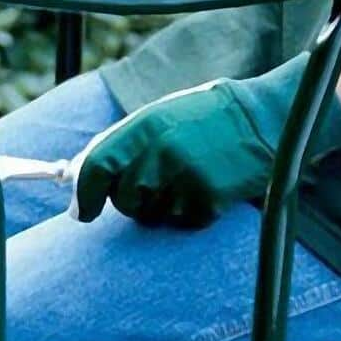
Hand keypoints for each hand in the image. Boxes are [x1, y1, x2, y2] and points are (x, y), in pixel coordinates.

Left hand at [72, 53, 340, 227]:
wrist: (263, 120)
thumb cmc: (202, 119)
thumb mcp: (158, 118)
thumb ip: (119, 145)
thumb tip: (77, 180)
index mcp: (144, 126)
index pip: (96, 168)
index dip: (84, 195)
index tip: (82, 213)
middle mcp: (161, 152)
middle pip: (123, 200)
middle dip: (131, 201)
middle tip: (155, 183)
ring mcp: (185, 177)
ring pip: (152, 216)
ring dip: (161, 207)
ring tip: (186, 177)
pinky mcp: (209, 200)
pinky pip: (182, 222)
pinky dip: (190, 212)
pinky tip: (206, 187)